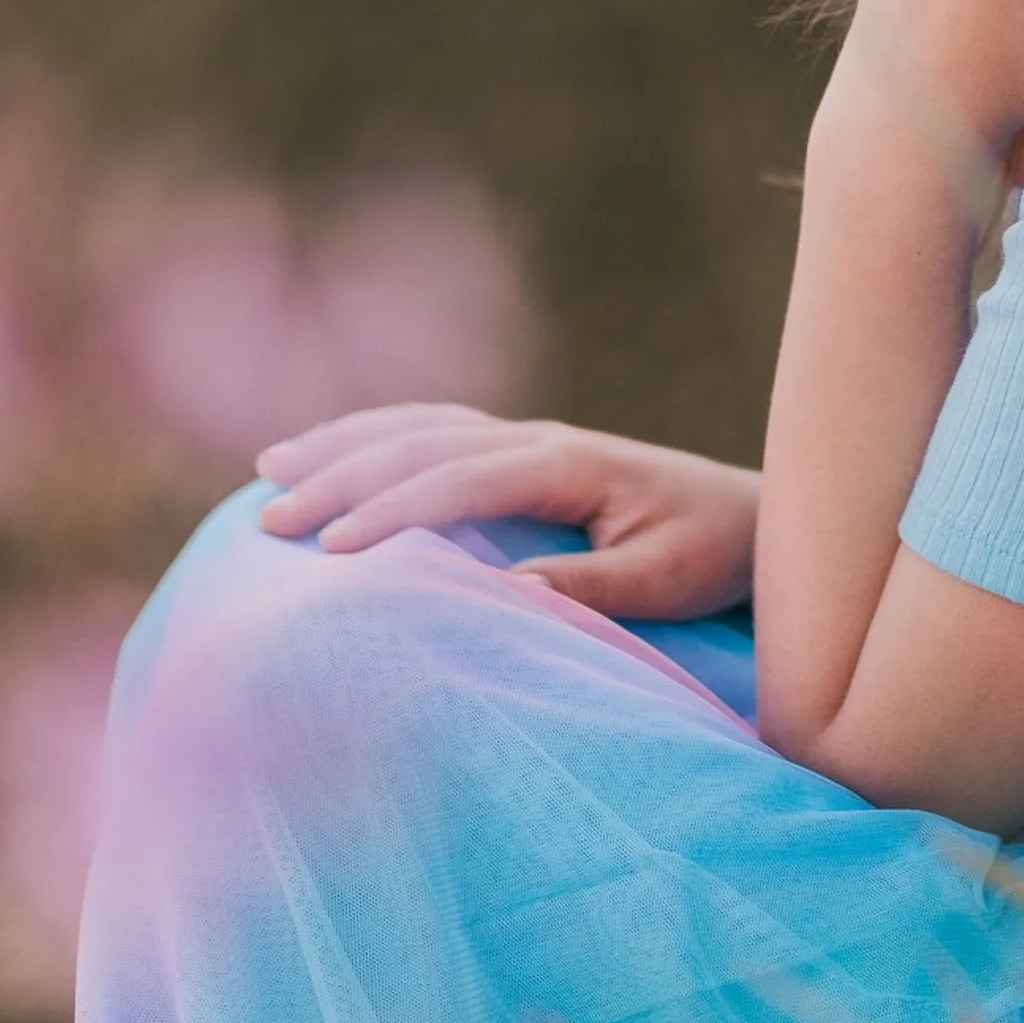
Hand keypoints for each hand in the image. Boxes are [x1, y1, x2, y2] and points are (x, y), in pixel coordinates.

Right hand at [254, 404, 760, 620]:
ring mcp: (531, 439)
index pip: (465, 479)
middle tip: (272, 519)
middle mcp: (542, 440)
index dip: (397, 510)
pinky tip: (334, 450)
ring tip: (271, 470)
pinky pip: (438, 431)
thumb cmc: (710, 553)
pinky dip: (379, 435)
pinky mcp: (526, 451)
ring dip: (347, 446)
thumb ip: (590, 587)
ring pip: (422, 429)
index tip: (335, 550)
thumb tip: (506, 593)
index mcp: (570, 464)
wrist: (752, 517)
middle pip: (426, 446)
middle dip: (345, 477)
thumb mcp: (663, 580)